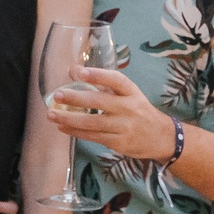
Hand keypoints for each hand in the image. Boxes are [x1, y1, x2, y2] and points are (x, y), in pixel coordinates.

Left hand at [47, 67, 177, 160]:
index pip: (116, 80)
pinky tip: (62, 127)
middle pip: (100, 102)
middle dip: (76, 98)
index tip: (77, 71)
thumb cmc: (139, 111)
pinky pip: (93, 136)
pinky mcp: (119, 142)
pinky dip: (75, 132)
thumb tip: (73, 71)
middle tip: (57, 95)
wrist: (162, 137)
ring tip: (52, 114)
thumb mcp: (129, 95)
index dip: (97, 75)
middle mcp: (129, 108)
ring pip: (92, 123)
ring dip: (69, 119)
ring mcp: (124, 127)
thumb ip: (105, 85)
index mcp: (132, 92)